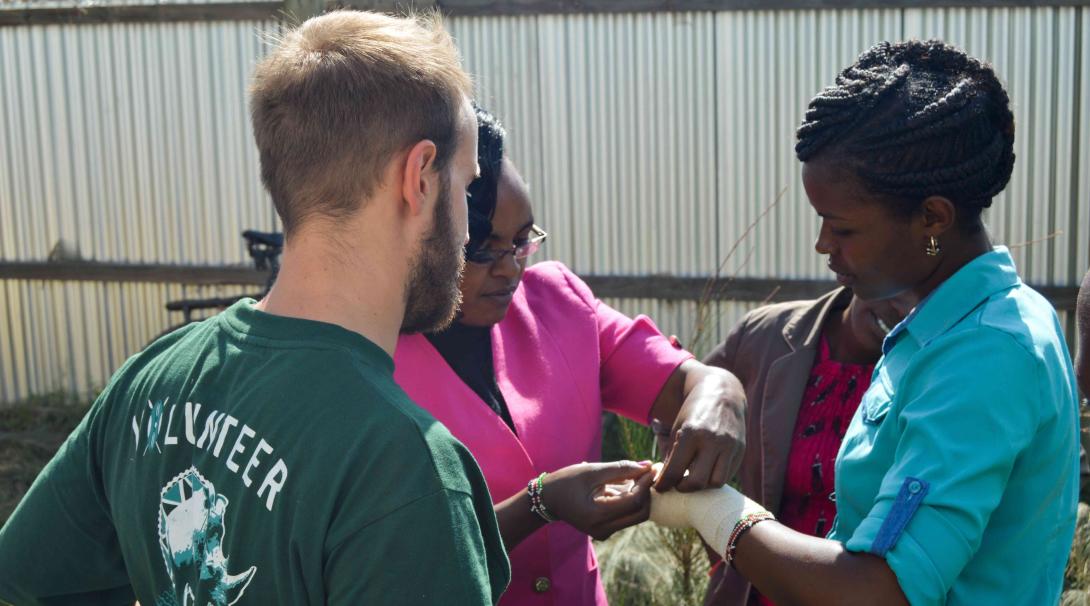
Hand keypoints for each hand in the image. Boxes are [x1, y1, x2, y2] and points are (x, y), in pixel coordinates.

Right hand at [541, 461, 653, 540]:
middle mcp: (603, 529)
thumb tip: (647, 466)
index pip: (634, 501)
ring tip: (636, 474)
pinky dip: (631, 500)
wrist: (547, 499)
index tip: (651, 467)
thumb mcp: (592, 471)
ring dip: (640, 495)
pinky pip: (626, 516)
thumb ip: (621, 469)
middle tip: (648, 471)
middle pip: (640, 512)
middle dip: (647, 492)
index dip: (646, 484)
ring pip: (636, 515)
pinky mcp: (606, 530)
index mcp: (597, 515)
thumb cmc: (566, 481)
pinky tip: (625, 484)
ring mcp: (605, 532)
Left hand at [654, 365, 745, 492]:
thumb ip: (671, 454)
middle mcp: (712, 441)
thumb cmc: (693, 412)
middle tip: (677, 484)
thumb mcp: (677, 428)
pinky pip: (728, 474)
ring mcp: (729, 446)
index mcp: (691, 433)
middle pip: (697, 482)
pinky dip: (715, 476)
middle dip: (684, 488)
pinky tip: (706, 470)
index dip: (664, 484)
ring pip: (716, 483)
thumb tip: (663, 482)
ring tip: (693, 478)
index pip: (674, 471)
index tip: (660, 488)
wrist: (722, 393)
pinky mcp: (740, 450)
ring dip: (703, 485)